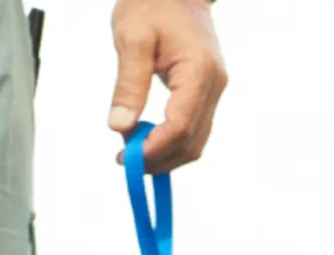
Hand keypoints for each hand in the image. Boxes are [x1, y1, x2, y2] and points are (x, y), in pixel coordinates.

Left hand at [109, 0, 225, 172]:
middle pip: (191, 142)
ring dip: (165, 154)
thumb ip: (128, 85)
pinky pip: (194, 128)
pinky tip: (147, 137)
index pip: (180, 127)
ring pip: (195, 141)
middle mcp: (214, 85)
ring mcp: (214, 89)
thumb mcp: (132, 39)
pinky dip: (171, 140)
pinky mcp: (207, 90)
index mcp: (198, 72)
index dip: (153, 150)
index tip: (125, 158)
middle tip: (125, 161)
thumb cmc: (153, 4)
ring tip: (132, 150)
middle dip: (158, 159)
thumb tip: (119, 127)